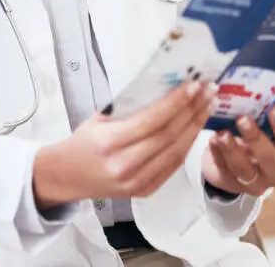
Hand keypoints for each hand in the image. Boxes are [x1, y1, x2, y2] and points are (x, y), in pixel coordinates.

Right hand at [33, 80, 216, 207]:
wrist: (66, 177)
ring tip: (208, 106)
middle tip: (209, 91)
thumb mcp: (98, 119)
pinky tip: (195, 128)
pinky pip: (173, 166)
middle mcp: (126, 164)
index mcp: (110, 142)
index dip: (176, 102)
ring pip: (176, 151)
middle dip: (192, 110)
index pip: (152, 119)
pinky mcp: (145, 190)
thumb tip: (161, 88)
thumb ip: (128, 108)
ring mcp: (137, 181)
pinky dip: (186, 145)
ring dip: (195, 127)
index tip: (193, 85)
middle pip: (169, 135)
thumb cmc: (81, 142)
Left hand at [202, 105, 274, 196]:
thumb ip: (262, 119)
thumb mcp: (261, 132)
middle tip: (243, 119)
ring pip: (243, 169)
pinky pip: (222, 170)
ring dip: (231, 149)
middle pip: (269, 160)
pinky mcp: (230, 185)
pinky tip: (212, 140)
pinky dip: (216, 154)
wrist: (231, 165)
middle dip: (255, 138)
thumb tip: (256, 93)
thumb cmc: (251, 142)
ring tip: (222, 133)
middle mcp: (274, 173)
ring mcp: (253, 183)